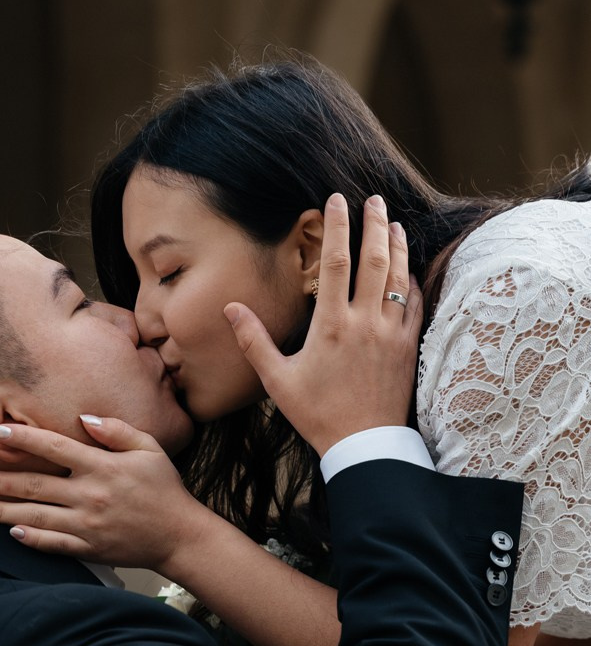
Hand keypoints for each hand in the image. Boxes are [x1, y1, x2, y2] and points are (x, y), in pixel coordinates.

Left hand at [0, 419, 207, 570]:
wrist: (181, 536)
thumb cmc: (165, 489)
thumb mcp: (149, 448)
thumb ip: (116, 430)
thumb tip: (83, 418)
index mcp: (102, 467)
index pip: (54, 447)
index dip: (24, 438)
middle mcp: (90, 495)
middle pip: (33, 486)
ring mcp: (87, 524)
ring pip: (34, 517)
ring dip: (0, 513)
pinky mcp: (89, 548)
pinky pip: (52, 544)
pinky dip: (30, 539)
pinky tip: (9, 532)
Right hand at [223, 194, 422, 455]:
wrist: (364, 445)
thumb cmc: (317, 414)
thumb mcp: (277, 380)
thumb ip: (254, 341)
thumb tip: (230, 309)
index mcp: (330, 325)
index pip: (335, 262)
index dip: (336, 227)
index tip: (336, 201)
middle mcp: (364, 322)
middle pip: (374, 259)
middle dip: (374, 224)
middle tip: (373, 200)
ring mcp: (391, 333)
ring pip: (398, 277)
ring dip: (397, 246)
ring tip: (394, 224)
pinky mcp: (409, 348)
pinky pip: (415, 305)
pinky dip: (413, 281)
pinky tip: (409, 269)